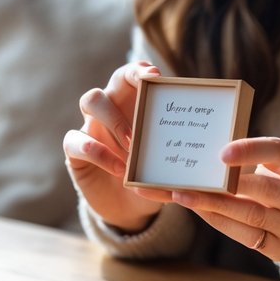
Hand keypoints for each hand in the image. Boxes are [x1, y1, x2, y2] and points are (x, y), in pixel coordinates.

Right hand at [63, 61, 171, 232]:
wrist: (127, 210)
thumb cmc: (149, 178)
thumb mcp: (165, 166)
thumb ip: (175, 154)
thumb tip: (204, 155)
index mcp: (132, 107)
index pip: (133, 76)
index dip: (140, 70)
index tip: (155, 75)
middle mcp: (110, 110)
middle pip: (114, 77)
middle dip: (127, 79)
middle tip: (146, 92)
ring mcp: (90, 128)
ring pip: (90, 100)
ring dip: (113, 118)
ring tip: (133, 144)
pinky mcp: (74, 152)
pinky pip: (75, 140)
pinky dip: (97, 151)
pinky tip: (119, 168)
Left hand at [172, 137, 279, 266]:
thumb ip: (258, 161)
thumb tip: (209, 157)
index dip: (252, 150)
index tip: (222, 153)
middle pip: (266, 190)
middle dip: (226, 185)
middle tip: (191, 180)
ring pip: (252, 215)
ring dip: (214, 205)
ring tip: (183, 196)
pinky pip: (246, 235)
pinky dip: (219, 220)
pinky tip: (199, 210)